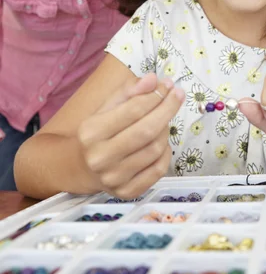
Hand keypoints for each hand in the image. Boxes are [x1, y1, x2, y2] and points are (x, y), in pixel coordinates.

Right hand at [77, 73, 184, 198]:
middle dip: (167, 110)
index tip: (168, 85)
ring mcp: (114, 178)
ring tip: (162, 121)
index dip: (155, 96)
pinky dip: (165, 153)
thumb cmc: (97, 133)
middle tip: (178, 94)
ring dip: (165, 131)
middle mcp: (100, 157)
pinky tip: (161, 143)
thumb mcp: (105, 108)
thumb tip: (153, 80)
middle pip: (146, 131)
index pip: (133, 110)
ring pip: (155, 149)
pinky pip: (158, 169)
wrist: (79, 168)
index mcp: (91, 132)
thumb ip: (129, 92)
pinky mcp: (127, 193)